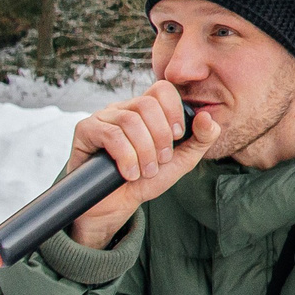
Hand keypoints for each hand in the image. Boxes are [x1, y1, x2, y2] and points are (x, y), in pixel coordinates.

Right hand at [66, 79, 219, 247]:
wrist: (117, 205)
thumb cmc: (146, 179)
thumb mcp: (181, 160)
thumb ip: (201, 139)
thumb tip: (208, 117)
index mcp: (146, 110)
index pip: (162, 89)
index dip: (174, 111)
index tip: (178, 138)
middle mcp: (123, 107)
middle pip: (147, 104)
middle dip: (160, 136)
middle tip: (161, 160)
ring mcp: (103, 117)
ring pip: (129, 120)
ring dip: (144, 151)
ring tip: (146, 171)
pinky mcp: (85, 130)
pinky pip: (110, 134)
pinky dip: (126, 157)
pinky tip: (130, 174)